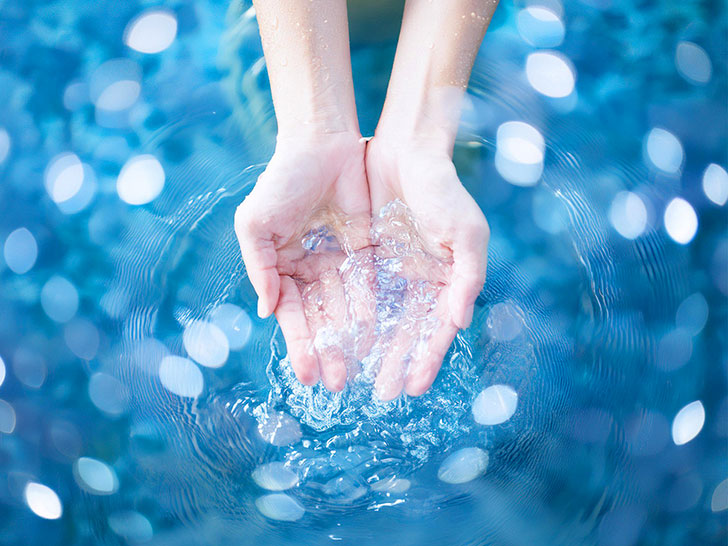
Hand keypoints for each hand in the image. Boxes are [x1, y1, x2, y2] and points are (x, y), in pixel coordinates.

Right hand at [235, 132, 374, 391]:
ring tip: (355, 370)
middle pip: (320, 318)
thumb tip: (267, 312)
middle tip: (335, 385)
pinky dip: (370, 310)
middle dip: (326, 351)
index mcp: (281, 266)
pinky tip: (374, 335)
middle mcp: (309, 269)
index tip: (305, 375)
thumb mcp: (256, 225)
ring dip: (349, 339)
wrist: (322, 144)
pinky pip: (368, 285)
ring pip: (345, 308)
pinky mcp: (365, 250)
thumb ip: (260, 268)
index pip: (291, 314)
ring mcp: (338, 261)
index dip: (299, 344)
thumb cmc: (282, 182)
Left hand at [365, 136, 488, 399]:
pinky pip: (361, 293)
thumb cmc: (444, 191)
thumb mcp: (466, 233)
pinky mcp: (369, 257)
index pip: (437, 329)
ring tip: (359, 375)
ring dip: (374, 347)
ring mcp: (395, 270)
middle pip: (409, 331)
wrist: (406, 150)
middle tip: (381, 394)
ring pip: (384, 318)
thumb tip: (459, 323)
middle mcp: (423, 281)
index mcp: (449, 280)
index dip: (427, 358)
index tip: (413, 387)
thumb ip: (467, 279)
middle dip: (397, 362)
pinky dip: (355, 316)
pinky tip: (345, 338)